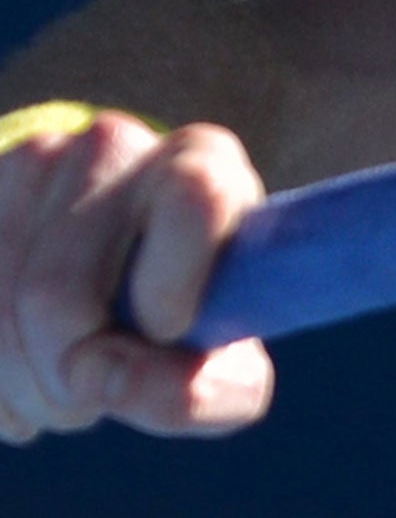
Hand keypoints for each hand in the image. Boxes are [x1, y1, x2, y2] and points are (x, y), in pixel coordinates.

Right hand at [0, 112, 273, 441]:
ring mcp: (31, 165)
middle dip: (71, 378)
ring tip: (61, 389)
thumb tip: (116, 388)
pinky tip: (19, 379)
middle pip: (58, 292)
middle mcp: (114, 148)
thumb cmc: (188, 304)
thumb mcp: (224, 341)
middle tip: (96, 398)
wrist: (116, 257)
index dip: (172, 281)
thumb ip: (208, 385)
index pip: (196, 197)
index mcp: (202, 162)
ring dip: (26, 387)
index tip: (167, 332)